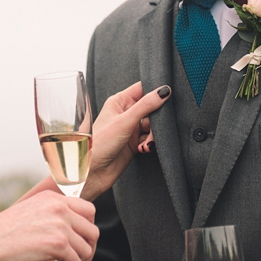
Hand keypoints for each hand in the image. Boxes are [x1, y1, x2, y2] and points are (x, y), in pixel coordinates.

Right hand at [0, 191, 97, 260]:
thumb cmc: (1, 233)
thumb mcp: (30, 214)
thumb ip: (51, 216)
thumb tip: (71, 230)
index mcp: (52, 198)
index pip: (88, 210)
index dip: (87, 228)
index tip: (80, 241)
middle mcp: (59, 207)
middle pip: (92, 229)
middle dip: (88, 247)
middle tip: (77, 258)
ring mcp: (60, 225)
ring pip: (87, 248)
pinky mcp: (57, 244)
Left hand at [81, 82, 170, 199]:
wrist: (93, 172)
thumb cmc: (100, 143)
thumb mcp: (125, 122)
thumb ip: (145, 106)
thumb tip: (164, 91)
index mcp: (119, 101)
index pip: (142, 88)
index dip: (155, 90)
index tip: (168, 95)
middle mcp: (125, 113)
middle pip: (151, 107)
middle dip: (157, 118)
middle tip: (157, 127)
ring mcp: (130, 128)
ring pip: (152, 125)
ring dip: (154, 134)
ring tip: (147, 143)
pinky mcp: (134, 142)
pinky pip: (149, 138)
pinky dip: (149, 144)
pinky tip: (143, 149)